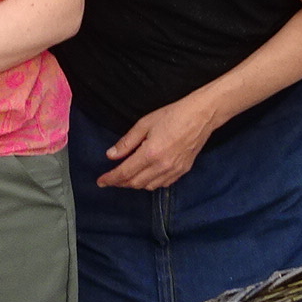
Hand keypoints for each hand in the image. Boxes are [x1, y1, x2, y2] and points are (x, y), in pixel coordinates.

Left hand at [96, 96, 221, 189]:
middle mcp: (162, 166)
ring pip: (149, 186)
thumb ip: (127, 142)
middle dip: (120, 183)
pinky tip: (146, 176)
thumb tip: (111, 155)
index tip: (100, 181)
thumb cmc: (173, 115)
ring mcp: (174, 170)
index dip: (110, 178)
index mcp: (150, 153)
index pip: (125, 172)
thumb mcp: (144, 124)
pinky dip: (151, 183)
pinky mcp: (183, 171)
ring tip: (126, 178)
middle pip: (135, 183)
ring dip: (135, 184)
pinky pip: (163, 184)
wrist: (201, 116)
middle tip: (111, 179)